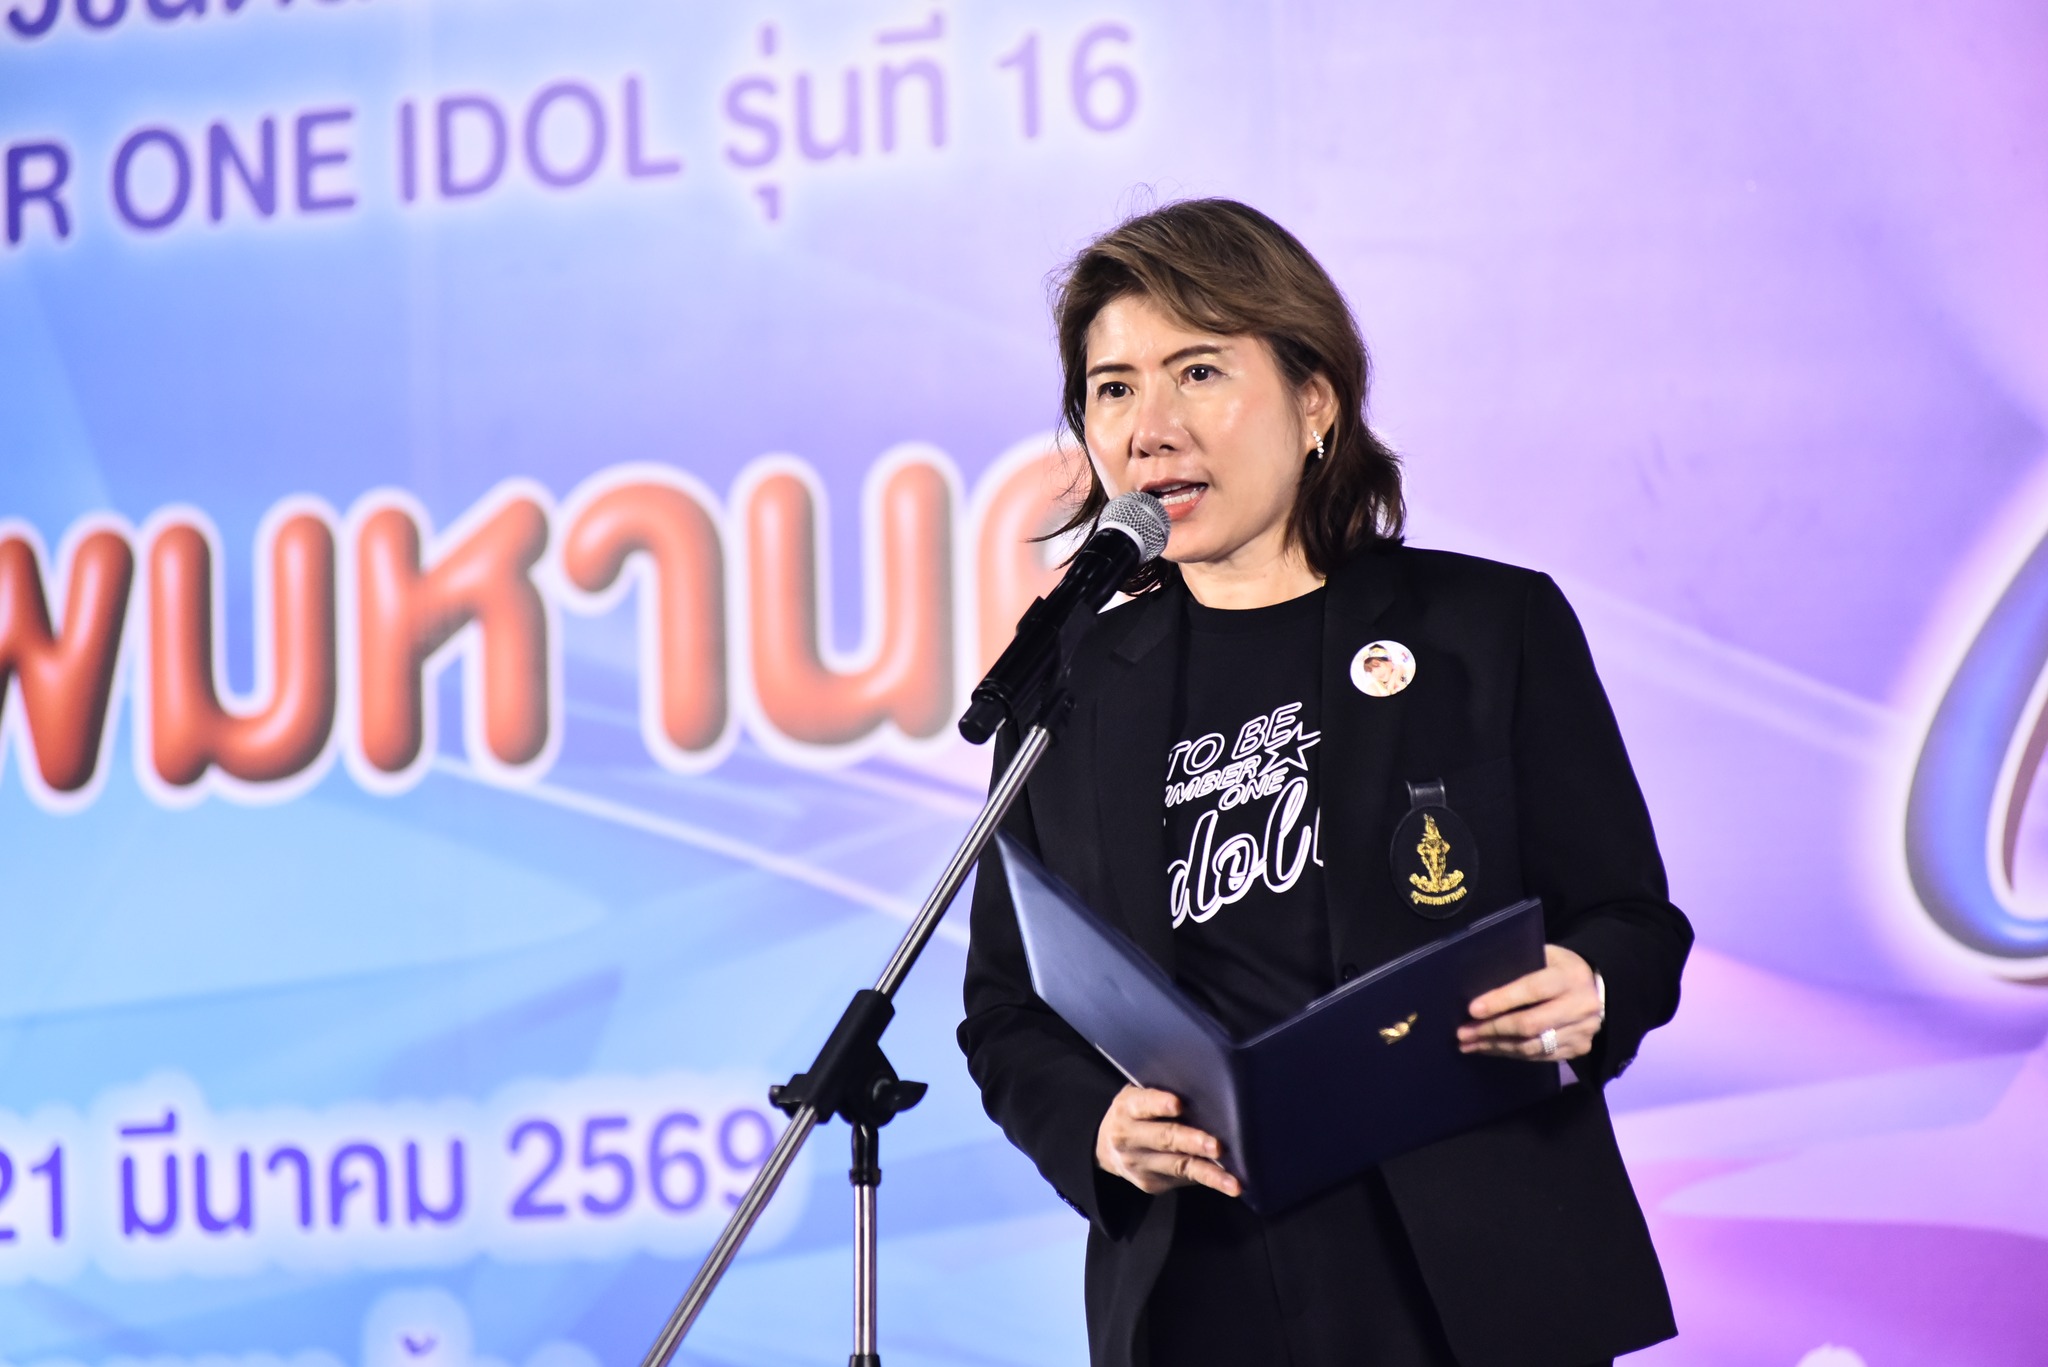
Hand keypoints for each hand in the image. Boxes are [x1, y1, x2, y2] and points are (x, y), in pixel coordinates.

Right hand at [1094, 1085, 1241, 1196]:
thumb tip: (1207, 1094)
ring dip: (1209, 1174)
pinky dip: (1207, 1179)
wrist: (1105, 1148)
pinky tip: (1227, 1183)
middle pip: (1164, 1138)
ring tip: (1232, 1182)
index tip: (1178, 1104)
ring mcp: (1139, 1164)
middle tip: (1217, 1146)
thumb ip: (1160, 1094)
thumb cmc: (1136, 1112)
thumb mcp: (1138, 1095)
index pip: (1143, 1104)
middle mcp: (1129, 1138)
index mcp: (1127, 1108)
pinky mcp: (1151, 1184)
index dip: (1160, 1103)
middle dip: (1192, 1142)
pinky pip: (1184, 1180)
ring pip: (1179, 1167)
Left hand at [1459, 944, 1601, 1061]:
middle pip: (1530, 1024)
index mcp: (1570, 977)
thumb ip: (1520, 966)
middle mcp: (1581, 1006)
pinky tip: (1491, 1049)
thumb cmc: (1559, 967)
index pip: (1532, 990)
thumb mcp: (1545, 955)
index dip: (1501, 1000)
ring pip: (1532, 1046)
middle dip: (1492, 1030)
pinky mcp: (1579, 1048)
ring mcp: (1583, 1031)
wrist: (1598, 989)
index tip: (1473, 1009)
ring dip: (1497, 1046)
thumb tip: (1478, 982)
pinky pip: (1539, 1057)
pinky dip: (1512, 1054)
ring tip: (1470, 1044)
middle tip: (1463, 1033)